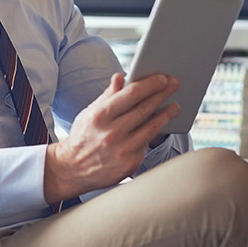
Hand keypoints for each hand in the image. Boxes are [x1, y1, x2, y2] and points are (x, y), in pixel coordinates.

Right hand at [44, 73, 179, 202]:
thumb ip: (107, 95)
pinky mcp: (129, 165)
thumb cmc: (83, 136)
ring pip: (151, 128)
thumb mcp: (89, 112)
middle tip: (175, 84)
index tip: (162, 78)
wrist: (72, 169)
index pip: (131, 95)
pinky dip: (153, 134)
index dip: (150, 84)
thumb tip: (121, 76)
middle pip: (144, 109)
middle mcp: (111, 133)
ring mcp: (122, 151)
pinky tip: (160, 125)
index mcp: (100, 116)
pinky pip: (146, 145)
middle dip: (163, 94)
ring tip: (175, 105)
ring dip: (166, 114)